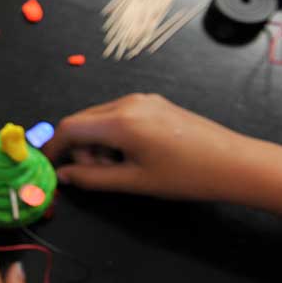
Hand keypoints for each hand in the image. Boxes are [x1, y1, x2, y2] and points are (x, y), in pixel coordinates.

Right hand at [43, 93, 281, 209]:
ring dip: (96, 143)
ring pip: (99, 119)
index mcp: (120, 121)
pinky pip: (118, 115)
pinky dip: (113, 135)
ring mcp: (142, 100)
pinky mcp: (153, 103)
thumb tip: (64, 176)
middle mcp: (128, 103)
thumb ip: (91, 178)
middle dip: (79, 148)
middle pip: (82, 121)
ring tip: (118, 167)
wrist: (234, 163)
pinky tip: (131, 154)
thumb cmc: (186, 174)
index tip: (48, 166)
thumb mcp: (133, 182)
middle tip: (94, 174)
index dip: (53, 148)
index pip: (69, 128)